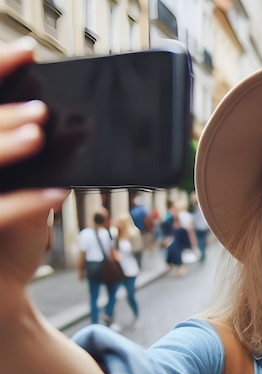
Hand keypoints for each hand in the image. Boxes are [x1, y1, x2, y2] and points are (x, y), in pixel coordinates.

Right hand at [0, 39, 68, 320]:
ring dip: (5, 145)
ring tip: (40, 131)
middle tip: (40, 107)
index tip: (26, 51)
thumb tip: (69, 129)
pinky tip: (58, 193)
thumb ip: (36, 167)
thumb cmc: (8, 247)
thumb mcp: (22, 200)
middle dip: (2, 116)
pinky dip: (28, 203)